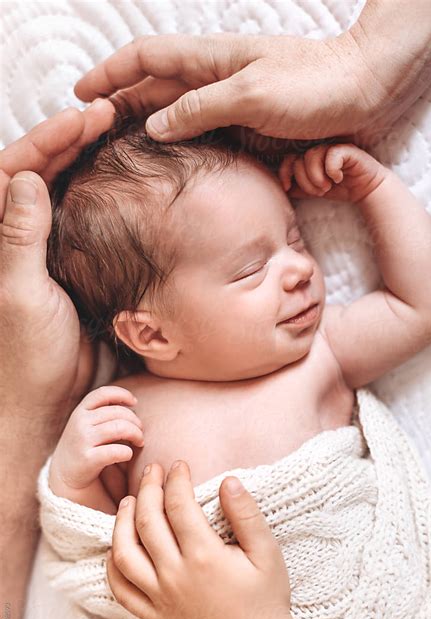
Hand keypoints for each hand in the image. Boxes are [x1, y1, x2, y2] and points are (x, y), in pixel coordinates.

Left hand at [0, 100, 114, 422]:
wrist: (48, 397)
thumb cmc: (25, 354)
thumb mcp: (20, 292)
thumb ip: (20, 236)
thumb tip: (24, 177)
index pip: (15, 172)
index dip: (49, 140)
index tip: (84, 119)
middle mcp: (16, 236)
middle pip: (38, 170)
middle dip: (69, 139)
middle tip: (107, 114)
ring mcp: (46, 247)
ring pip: (62, 189)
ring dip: (84, 159)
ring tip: (115, 133)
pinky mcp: (72, 263)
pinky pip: (84, 217)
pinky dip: (100, 193)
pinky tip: (120, 178)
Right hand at [50, 386, 143, 490]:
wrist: (64, 475)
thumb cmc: (84, 445)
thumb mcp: (87, 423)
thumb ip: (104, 411)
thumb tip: (132, 402)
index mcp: (80, 411)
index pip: (103, 393)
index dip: (122, 394)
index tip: (134, 402)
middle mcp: (80, 422)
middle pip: (118, 412)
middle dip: (136, 421)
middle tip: (141, 431)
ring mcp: (82, 440)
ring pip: (120, 428)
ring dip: (137, 435)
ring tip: (139, 442)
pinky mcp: (87, 459)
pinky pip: (116, 451)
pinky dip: (128, 452)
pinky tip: (128, 455)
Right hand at [74, 1, 430, 147]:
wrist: (365, 92)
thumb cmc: (315, 86)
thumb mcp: (252, 95)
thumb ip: (200, 109)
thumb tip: (153, 126)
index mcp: (210, 60)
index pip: (146, 58)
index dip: (110, 74)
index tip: (81, 96)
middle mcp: (215, 81)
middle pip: (153, 90)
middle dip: (119, 108)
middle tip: (91, 138)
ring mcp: (231, 106)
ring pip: (175, 117)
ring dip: (146, 132)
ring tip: (119, 157)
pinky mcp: (248, 130)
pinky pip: (203, 139)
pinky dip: (180, 151)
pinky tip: (171, 169)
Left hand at [106, 461, 294, 618]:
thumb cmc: (267, 600)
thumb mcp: (267, 553)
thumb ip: (247, 514)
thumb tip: (228, 480)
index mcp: (205, 557)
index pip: (179, 505)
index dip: (176, 479)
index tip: (179, 464)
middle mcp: (176, 576)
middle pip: (148, 521)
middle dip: (148, 489)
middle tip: (153, 470)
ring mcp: (161, 599)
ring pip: (125, 553)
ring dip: (122, 522)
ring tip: (130, 501)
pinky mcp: (155, 617)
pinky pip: (122, 590)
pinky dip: (113, 565)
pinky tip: (118, 546)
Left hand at [279, 144, 385, 202]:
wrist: (365, 190)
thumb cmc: (340, 188)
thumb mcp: (315, 191)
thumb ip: (299, 188)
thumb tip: (284, 187)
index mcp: (309, 158)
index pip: (288, 159)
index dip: (284, 172)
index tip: (287, 187)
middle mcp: (319, 150)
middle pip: (299, 160)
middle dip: (306, 181)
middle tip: (320, 191)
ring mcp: (332, 148)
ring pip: (312, 157)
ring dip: (317, 177)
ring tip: (327, 187)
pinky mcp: (347, 149)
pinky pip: (331, 155)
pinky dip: (332, 170)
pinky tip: (338, 178)